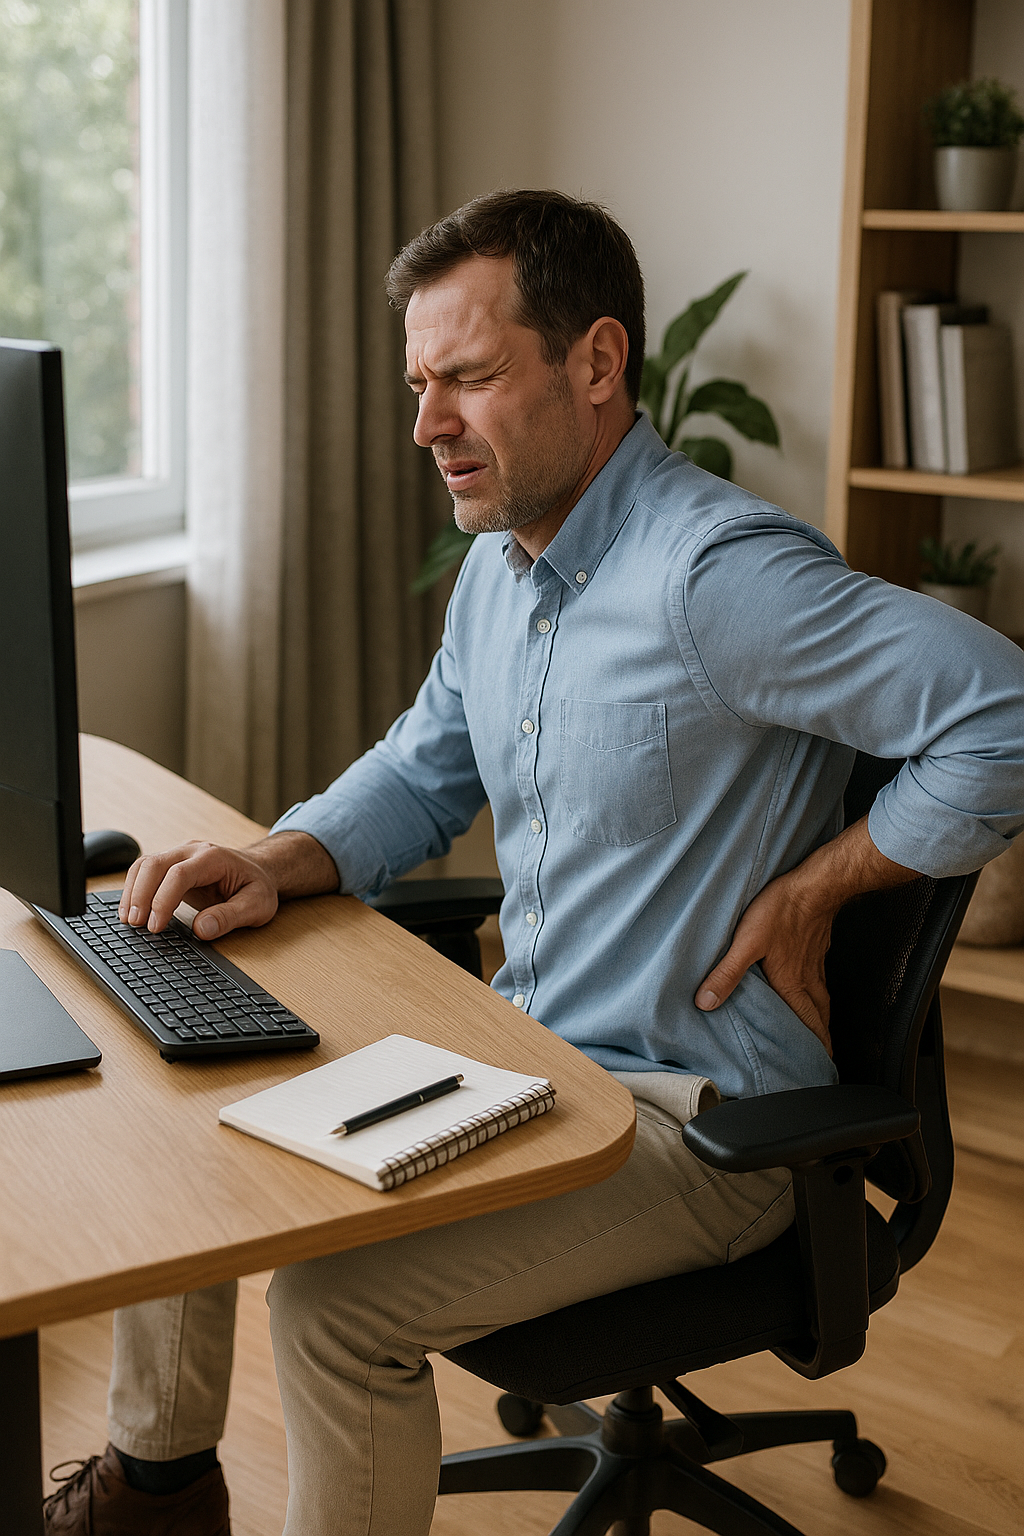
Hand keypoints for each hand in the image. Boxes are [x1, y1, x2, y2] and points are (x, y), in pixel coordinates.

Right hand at [118, 842, 280, 938]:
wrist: (259, 871)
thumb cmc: (257, 887)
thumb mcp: (257, 905)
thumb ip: (230, 917)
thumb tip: (202, 929)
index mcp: (214, 858)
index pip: (179, 874)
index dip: (163, 900)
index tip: (155, 926)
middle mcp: (192, 850)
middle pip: (154, 864)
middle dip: (139, 895)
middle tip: (135, 924)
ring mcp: (179, 855)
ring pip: (144, 865)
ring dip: (132, 891)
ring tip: (128, 921)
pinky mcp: (171, 865)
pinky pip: (145, 871)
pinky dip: (134, 889)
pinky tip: (131, 910)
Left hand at [693, 817, 917, 1056]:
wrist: (815, 883)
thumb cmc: (782, 910)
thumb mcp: (746, 942)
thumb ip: (726, 974)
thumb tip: (705, 1003)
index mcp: (791, 983)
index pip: (805, 1023)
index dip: (813, 1044)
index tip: (820, 1064)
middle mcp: (807, 977)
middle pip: (819, 1015)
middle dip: (821, 1037)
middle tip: (825, 1054)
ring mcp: (814, 961)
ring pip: (822, 997)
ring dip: (822, 1016)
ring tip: (821, 1027)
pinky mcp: (817, 945)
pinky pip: (821, 977)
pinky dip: (820, 991)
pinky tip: (814, 985)